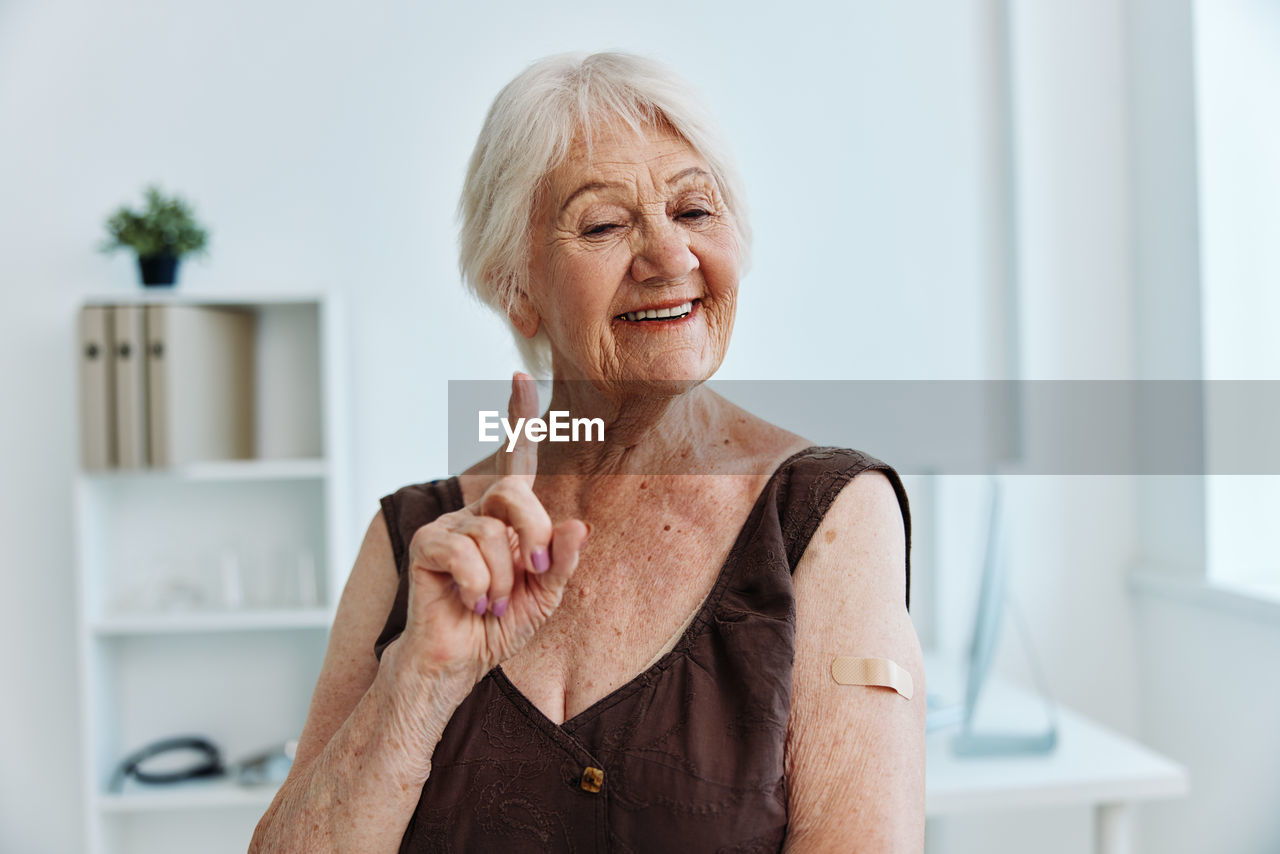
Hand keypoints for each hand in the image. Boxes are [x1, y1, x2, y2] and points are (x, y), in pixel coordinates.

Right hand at [397, 372, 588, 686]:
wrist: (458, 661)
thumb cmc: (499, 624)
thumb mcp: (544, 595)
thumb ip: (562, 562)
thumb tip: (578, 526)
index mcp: (507, 518)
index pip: (515, 459)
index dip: (518, 417)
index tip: (520, 379)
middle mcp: (476, 513)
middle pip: (513, 492)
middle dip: (533, 534)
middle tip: (533, 571)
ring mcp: (447, 526)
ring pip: (490, 533)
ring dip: (501, 580)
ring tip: (489, 602)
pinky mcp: (425, 546)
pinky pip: (464, 553)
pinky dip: (478, 586)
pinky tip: (471, 602)